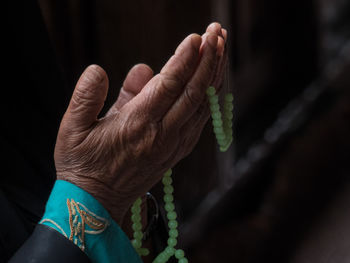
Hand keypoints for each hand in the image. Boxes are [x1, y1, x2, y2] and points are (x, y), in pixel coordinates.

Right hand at [54, 23, 227, 224]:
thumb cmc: (82, 164)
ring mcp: (174, 144)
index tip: (198, 36)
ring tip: (222, 47)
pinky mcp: (178, 151)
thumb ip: (87, 96)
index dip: (185, 59)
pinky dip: (211, 96)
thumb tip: (106, 69)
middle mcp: (162, 134)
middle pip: (195, 92)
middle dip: (209, 59)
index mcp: (137, 125)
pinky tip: (214, 80)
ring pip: (203, 105)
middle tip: (217, 31)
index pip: (169, 85)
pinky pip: (201, 120)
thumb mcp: (72, 129)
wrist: (97, 203)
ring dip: (214, 74)